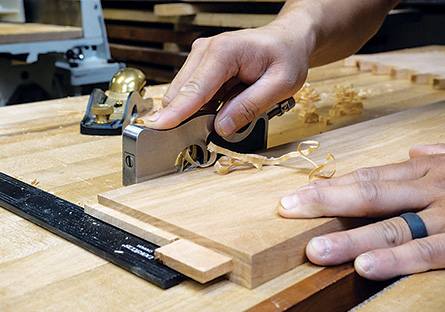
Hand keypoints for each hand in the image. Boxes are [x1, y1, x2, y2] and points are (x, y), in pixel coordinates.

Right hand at [142, 23, 312, 135]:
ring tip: (225, 115)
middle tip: (204, 136)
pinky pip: (192, 94)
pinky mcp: (201, 67)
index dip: (176, 112)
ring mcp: (201, 58)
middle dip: (184, 118)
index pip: (194, 89)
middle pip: (180, 93)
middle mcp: (206, 51)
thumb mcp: (279, 85)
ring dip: (195, 113)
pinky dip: (201, 108)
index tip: (158, 127)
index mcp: (224, 52)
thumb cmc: (286, 57)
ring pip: (183, 95)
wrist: (287, 40)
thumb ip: (249, 106)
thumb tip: (222, 128)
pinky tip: (222, 108)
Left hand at [278, 143, 444, 279]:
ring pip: (393, 226)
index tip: (294, 195)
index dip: (329, 187)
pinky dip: (397, 260)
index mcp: (428, 172)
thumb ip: (441, 157)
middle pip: (369, 195)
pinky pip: (430, 252)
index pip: (368, 178)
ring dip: (351, 238)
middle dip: (325, 203)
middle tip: (287, 211)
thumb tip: (415, 152)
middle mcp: (433, 189)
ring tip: (316, 250)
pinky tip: (367, 268)